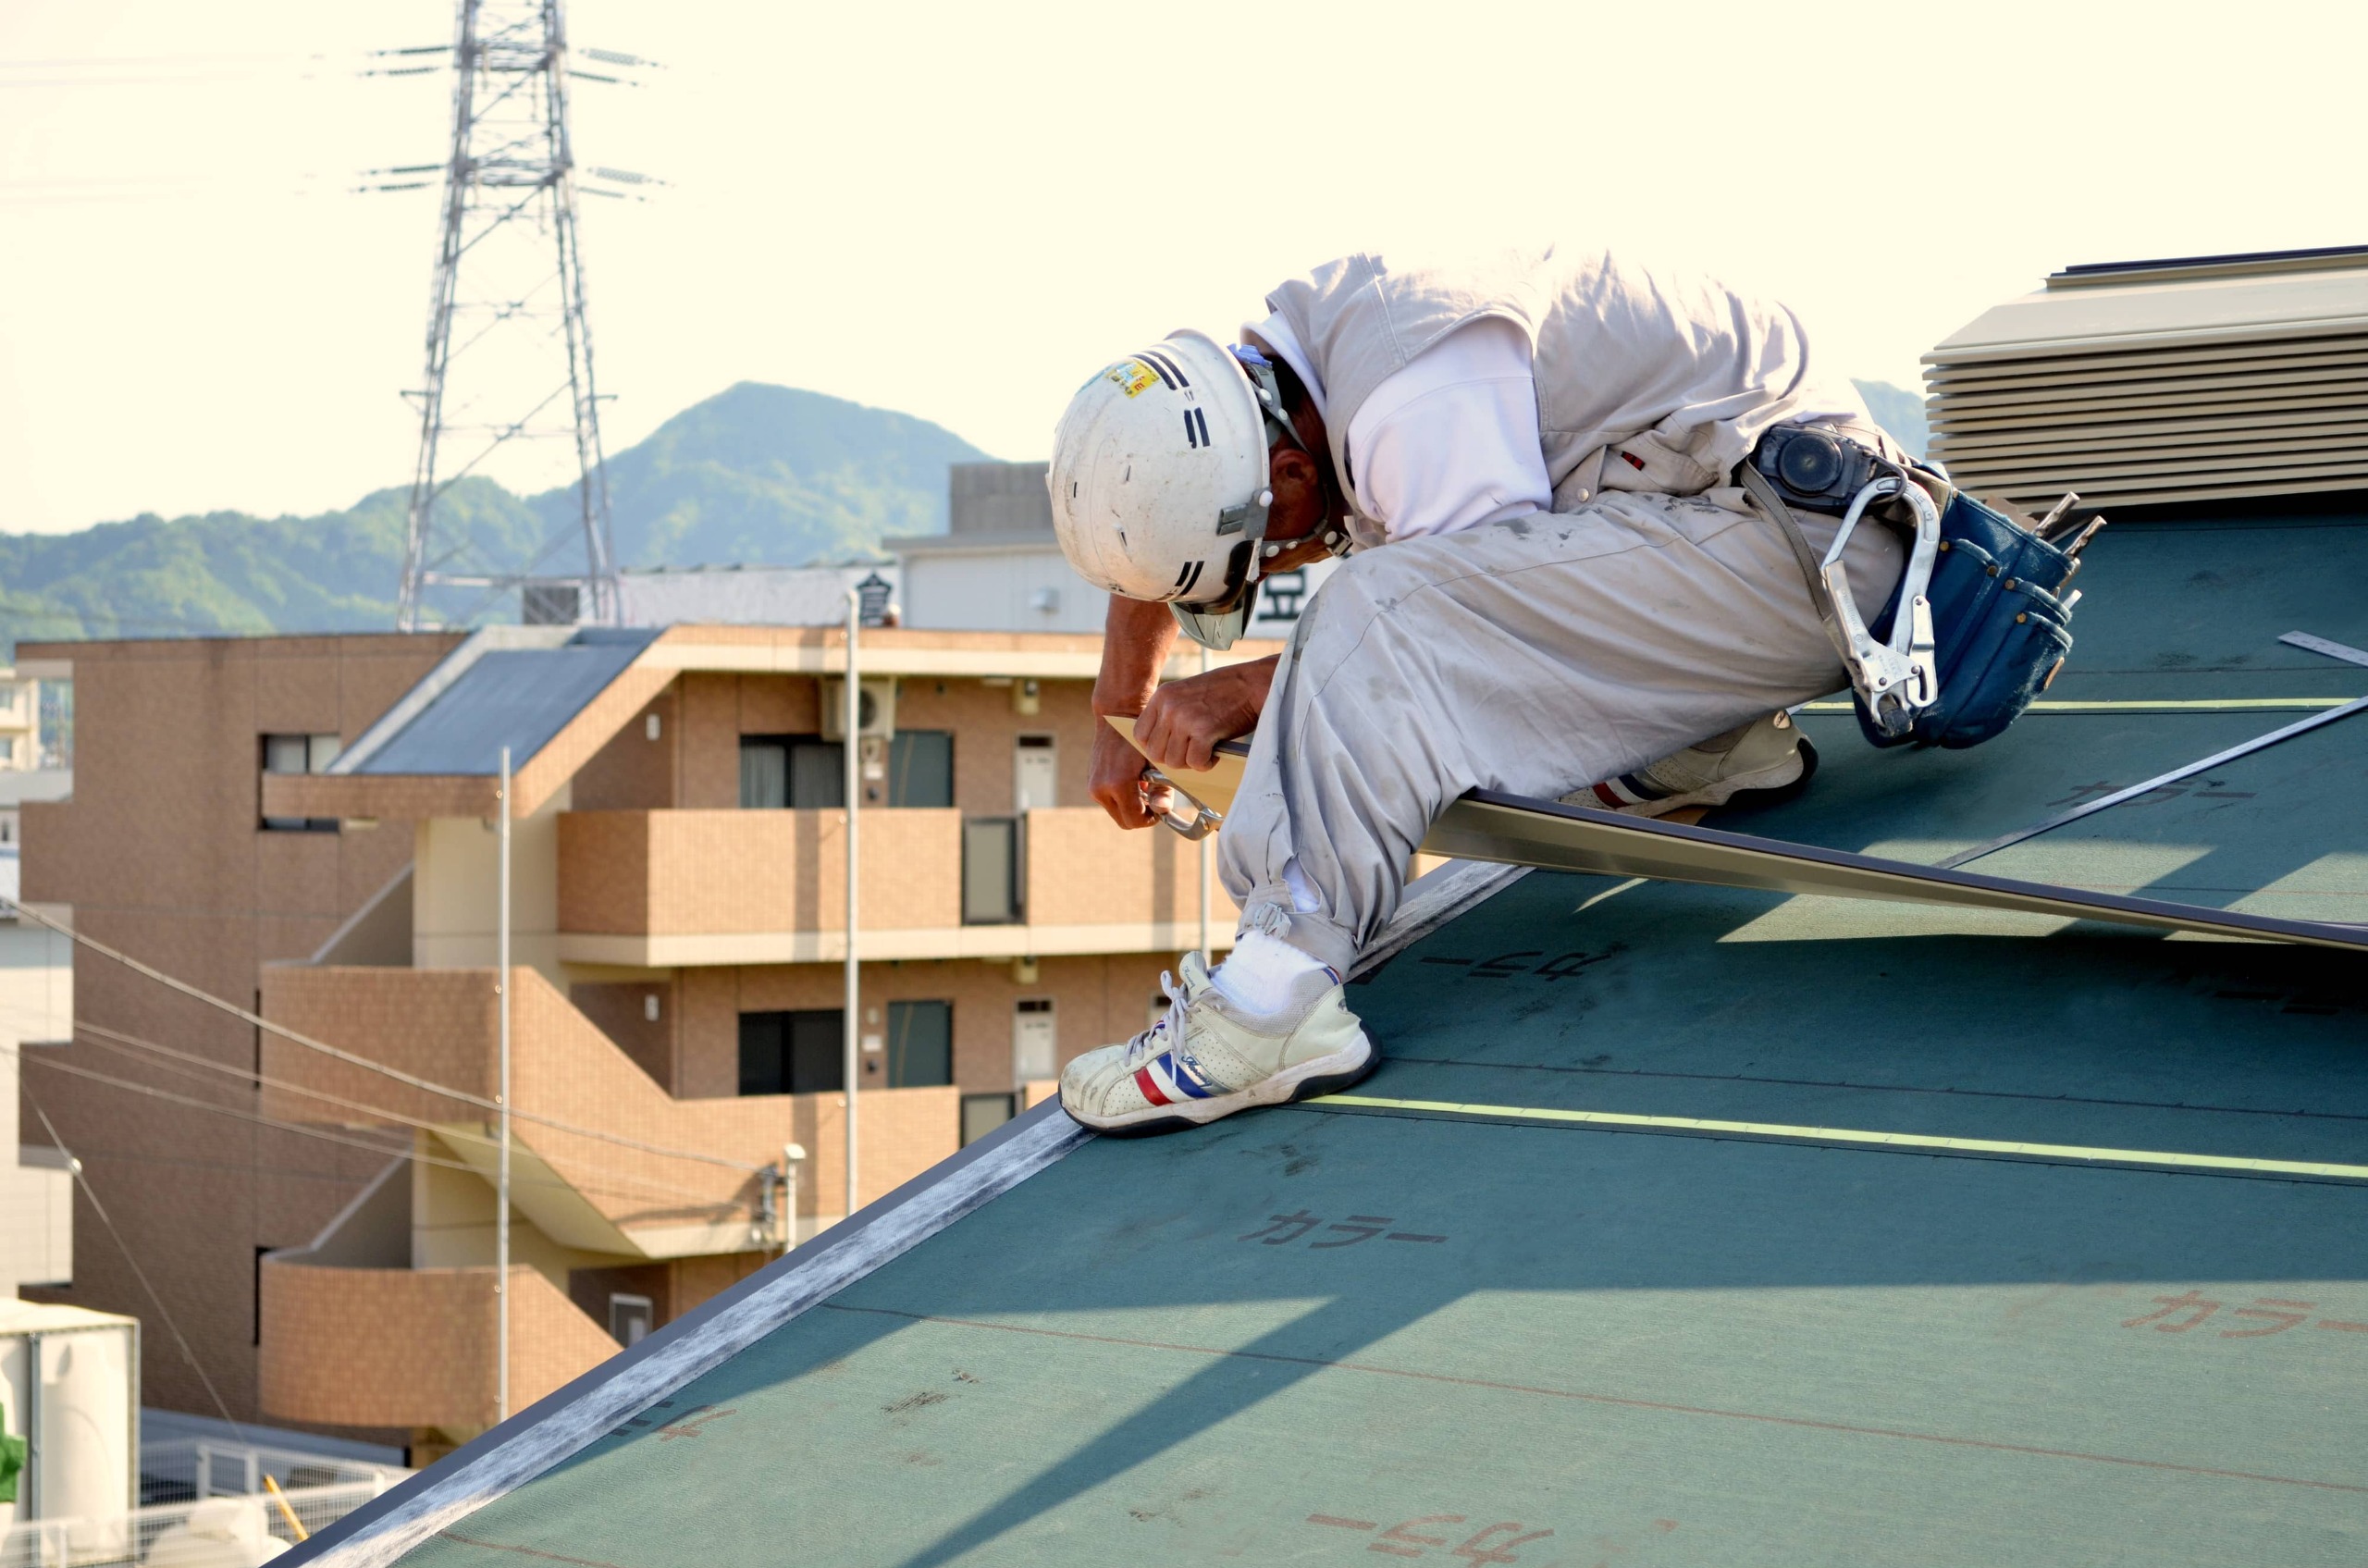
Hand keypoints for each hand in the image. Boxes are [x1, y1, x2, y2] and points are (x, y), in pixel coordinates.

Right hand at [1090, 721, 1167, 829]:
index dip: (1150, 819)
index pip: (1134, 821)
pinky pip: (1109, 801)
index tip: (1160, 810)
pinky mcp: (1091, 782)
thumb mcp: (1156, 763)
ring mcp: (1093, 786)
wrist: (1117, 716)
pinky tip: (1133, 781)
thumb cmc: (1140, 737)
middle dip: (1141, 815)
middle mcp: (1100, 788)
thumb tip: (1163, 810)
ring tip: (1145, 787)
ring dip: (1131, 807)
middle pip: (1124, 821)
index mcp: (1117, 784)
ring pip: (1116, 812)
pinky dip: (1122, 798)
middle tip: (1154, 801)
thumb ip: (1162, 790)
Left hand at [1133, 657, 1274, 771]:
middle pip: (1155, 753)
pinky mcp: (1204, 730)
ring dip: (1191, 762)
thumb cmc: (1225, 692)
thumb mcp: (1187, 695)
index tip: (1172, 748)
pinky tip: (1215, 753)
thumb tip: (1161, 746)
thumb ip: (1170, 715)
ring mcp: (1185, 718)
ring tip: (1206, 751)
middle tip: (1193, 752)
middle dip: (1174, 758)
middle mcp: (1169, 707)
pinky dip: (1206, 764)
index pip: (1140, 734)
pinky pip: (1195, 762)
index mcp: (1162, 696)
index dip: (1156, 747)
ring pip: (1174, 761)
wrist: (1253, 684)